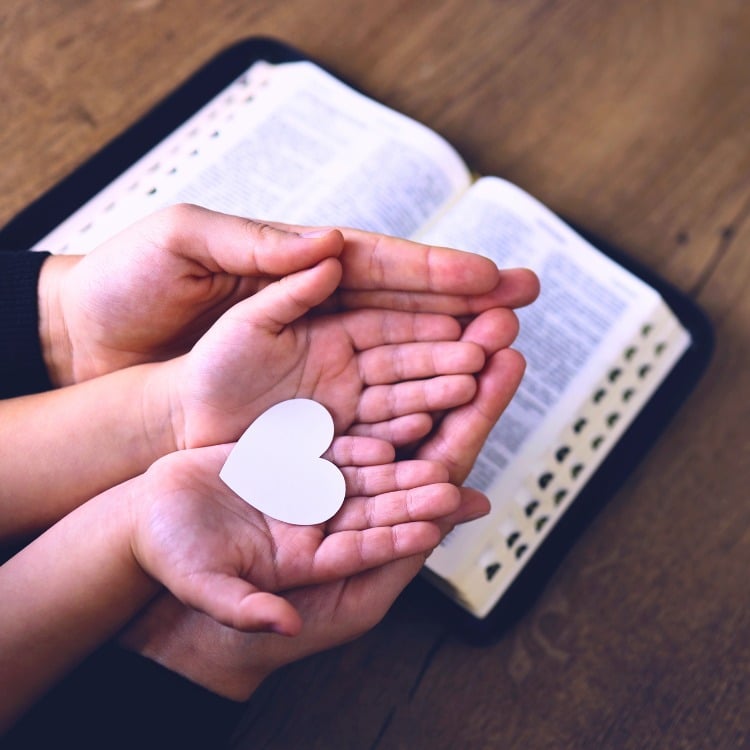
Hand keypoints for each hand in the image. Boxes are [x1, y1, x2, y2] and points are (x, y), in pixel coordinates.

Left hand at [38, 204, 538, 384]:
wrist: (99, 359)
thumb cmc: (131, 289)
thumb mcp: (185, 244)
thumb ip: (261, 246)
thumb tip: (332, 244)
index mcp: (300, 271)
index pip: (384, 269)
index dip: (440, 273)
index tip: (493, 275)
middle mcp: (322, 323)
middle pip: (409, 318)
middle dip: (467, 315)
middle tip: (520, 314)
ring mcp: (321, 374)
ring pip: (400, 368)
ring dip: (450, 366)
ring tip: (498, 364)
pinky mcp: (309, 419)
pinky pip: (370, 416)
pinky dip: (410, 414)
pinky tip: (446, 415)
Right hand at [129, 434, 471, 637]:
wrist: (149, 519)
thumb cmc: (176, 560)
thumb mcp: (210, 591)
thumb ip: (247, 608)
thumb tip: (283, 625)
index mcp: (304, 564)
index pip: (360, 553)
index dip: (395, 541)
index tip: (432, 530)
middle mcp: (313, 527)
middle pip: (372, 511)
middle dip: (411, 498)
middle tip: (451, 485)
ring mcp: (305, 492)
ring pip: (362, 476)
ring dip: (398, 464)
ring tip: (437, 449)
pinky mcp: (292, 461)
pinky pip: (334, 447)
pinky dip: (361, 437)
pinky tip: (391, 425)